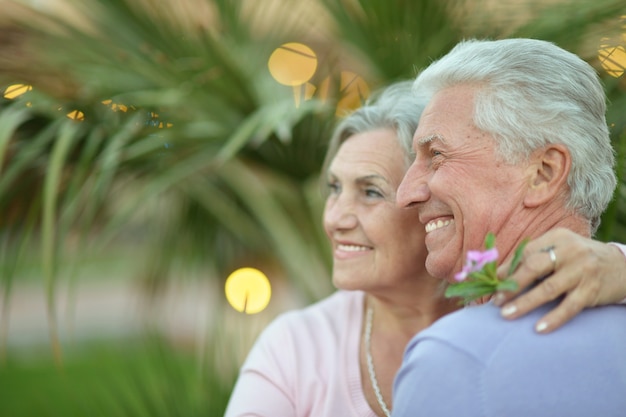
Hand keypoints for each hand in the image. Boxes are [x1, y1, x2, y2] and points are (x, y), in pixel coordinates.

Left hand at [492, 228, 625, 332]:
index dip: (505, 270)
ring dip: (525, 303)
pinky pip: (569, 307)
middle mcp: (569, 251)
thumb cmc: (581, 260)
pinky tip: (539, 328)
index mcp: (556, 238)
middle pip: (533, 267)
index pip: (525, 253)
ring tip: (507, 315)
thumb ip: (535, 258)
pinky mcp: (592, 289)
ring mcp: (582, 270)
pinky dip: (553, 318)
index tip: (489, 284)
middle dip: (511, 285)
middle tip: (495, 301)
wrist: (624, 267)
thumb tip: (500, 275)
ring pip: (548, 289)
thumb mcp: (561, 250)